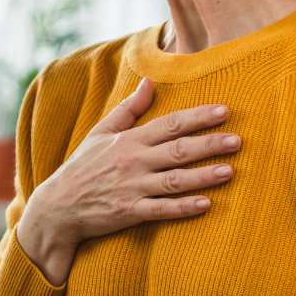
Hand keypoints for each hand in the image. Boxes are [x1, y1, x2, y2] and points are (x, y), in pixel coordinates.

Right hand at [16, 78, 240, 284]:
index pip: (170, 124)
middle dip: (209, 144)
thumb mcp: (101, 132)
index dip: (198, 117)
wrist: (57, 207)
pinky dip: (183, 208)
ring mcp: (132, 188)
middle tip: (237, 140)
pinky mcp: (129, 213)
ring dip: (203, 176)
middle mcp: (133, 162)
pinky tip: (205, 204)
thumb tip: (150, 82)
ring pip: (174, 180)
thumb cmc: (82, 168)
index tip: (225, 111)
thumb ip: (129, 109)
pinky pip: (161, 210)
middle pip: (177, 150)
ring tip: (229, 171)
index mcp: (129, 140)